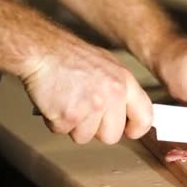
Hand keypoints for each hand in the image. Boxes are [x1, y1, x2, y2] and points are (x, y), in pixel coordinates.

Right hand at [22, 42, 151, 143]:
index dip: (135, 129)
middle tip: (83, 111)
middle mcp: (113, 94)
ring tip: (67, 101)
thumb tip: (128, 114)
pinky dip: (54, 121)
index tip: (128, 131)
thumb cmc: (70, 58)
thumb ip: (120, 92)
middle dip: (95, 130)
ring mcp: (92, 105)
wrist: (41, 50)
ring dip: (72, 125)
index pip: (145, 117)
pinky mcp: (70, 114)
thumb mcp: (107, 67)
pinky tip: (54, 102)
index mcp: (125, 82)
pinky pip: (62, 132)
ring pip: (85, 137)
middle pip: (112, 136)